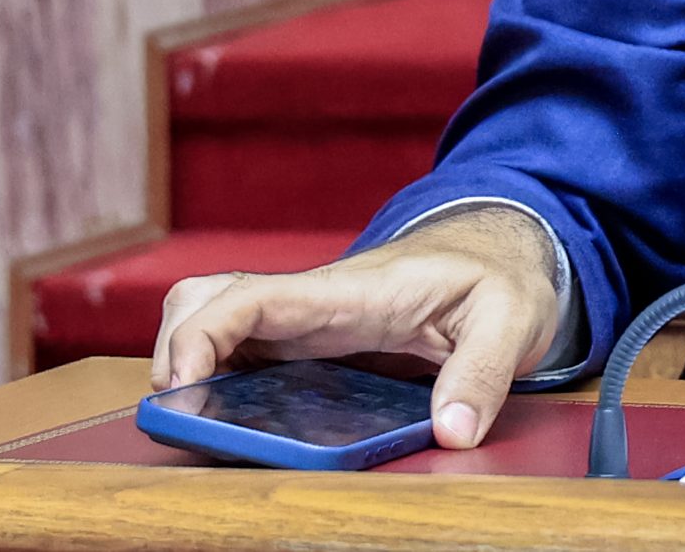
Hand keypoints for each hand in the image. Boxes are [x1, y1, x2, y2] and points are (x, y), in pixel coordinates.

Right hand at [149, 206, 562, 449]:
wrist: (503, 253)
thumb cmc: (502, 277)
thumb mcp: (512, 320)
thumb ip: (483, 373)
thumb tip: (453, 431)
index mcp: (350, 293)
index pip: (252, 296)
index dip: (200, 336)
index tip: (182, 386)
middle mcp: (313, 304)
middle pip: (204, 301)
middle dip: (172, 349)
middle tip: (182, 414)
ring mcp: (306, 323)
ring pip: (212, 322)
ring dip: (186, 363)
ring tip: (194, 422)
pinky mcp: (311, 344)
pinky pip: (241, 352)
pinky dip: (214, 378)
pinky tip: (226, 420)